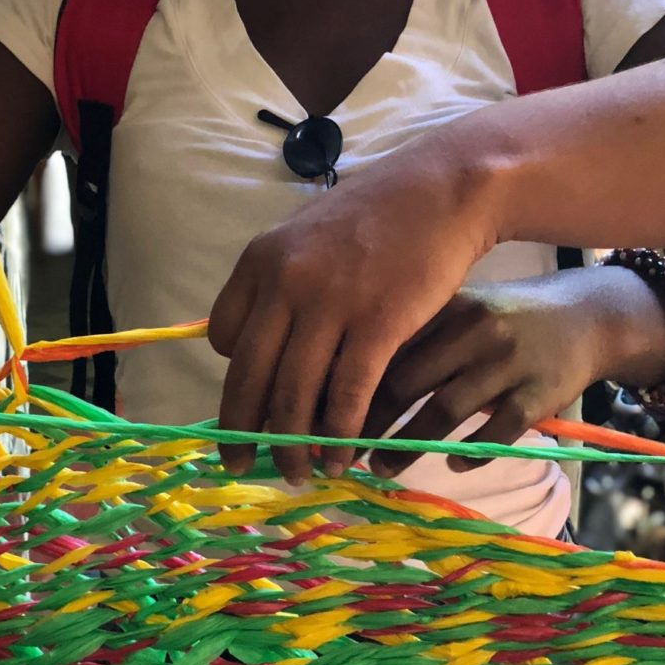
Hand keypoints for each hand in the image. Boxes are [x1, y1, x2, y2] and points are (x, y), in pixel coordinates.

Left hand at [210, 133, 498, 483]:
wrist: (442, 190)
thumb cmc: (378, 215)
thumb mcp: (308, 235)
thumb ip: (280, 282)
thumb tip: (254, 340)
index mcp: (260, 259)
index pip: (222, 335)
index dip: (234, 374)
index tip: (251, 402)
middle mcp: (285, 281)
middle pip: (249, 374)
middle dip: (244, 431)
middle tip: (245, 468)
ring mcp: (330, 303)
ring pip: (294, 393)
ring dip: (293, 445)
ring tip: (298, 473)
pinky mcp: (377, 324)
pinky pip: (347, 395)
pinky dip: (340, 435)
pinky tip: (342, 458)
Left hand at [365, 265, 664, 477]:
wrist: (582, 317)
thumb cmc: (502, 317)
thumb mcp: (457, 310)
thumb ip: (413, 336)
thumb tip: (343, 381)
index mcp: (445, 306)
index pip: (384, 348)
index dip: (349, 385)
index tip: (322, 415)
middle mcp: (473, 330)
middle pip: (406, 382)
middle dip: (368, 423)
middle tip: (341, 451)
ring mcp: (507, 363)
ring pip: (444, 411)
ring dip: (406, 446)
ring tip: (380, 469)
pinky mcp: (538, 395)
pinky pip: (494, 431)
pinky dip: (468, 453)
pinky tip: (449, 466)